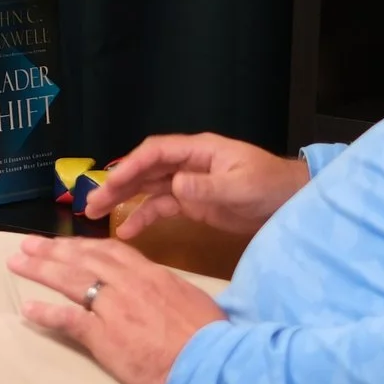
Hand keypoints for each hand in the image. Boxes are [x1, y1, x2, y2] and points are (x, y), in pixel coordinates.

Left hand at [7, 236, 227, 383]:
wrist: (210, 361)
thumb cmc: (209, 336)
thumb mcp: (191, 300)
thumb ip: (169, 291)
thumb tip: (163, 291)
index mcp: (150, 274)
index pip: (110, 251)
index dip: (83, 246)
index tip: (66, 243)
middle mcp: (127, 284)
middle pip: (83, 259)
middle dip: (52, 250)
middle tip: (27, 244)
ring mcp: (114, 308)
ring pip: (70, 281)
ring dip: (40, 270)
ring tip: (16, 262)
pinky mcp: (104, 336)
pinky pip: (68, 320)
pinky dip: (46, 313)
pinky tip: (27, 309)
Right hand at [86, 132, 309, 239]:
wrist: (292, 202)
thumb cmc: (270, 186)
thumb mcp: (240, 185)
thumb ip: (207, 186)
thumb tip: (175, 185)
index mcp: (198, 150)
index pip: (156, 152)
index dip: (131, 165)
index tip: (110, 182)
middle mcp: (188, 164)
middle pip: (145, 170)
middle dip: (117, 184)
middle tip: (91, 203)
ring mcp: (188, 184)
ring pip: (147, 188)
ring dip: (123, 200)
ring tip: (96, 215)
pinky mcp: (193, 204)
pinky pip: (161, 208)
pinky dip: (144, 218)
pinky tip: (127, 232)